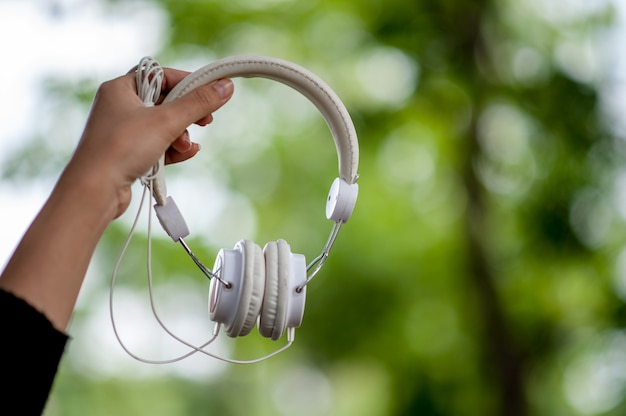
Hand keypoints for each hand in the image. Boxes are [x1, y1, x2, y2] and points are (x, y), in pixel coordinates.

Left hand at [67, 68, 233, 217]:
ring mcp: (123, 132)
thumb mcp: (167, 121)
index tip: (210, 92)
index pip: (160, 75)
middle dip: (187, 114)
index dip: (187, 82)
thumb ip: (198, 103)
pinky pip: (157, 145)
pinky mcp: (128, 155)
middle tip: (206, 121)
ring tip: (187, 147)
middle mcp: (119, 107)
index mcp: (120, 89)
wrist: (95, 191)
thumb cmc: (122, 149)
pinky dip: (173, 149)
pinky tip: (185, 154)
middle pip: (165, 102)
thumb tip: (226, 87)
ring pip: (163, 126)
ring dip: (181, 136)